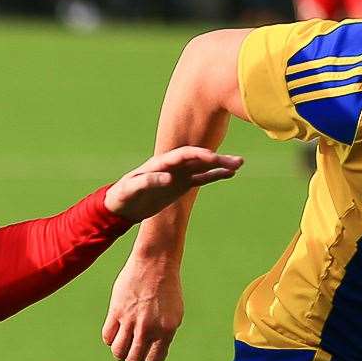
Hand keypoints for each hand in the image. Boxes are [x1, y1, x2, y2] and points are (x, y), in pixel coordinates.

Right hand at [102, 255, 183, 360]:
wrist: (155, 262)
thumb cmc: (166, 287)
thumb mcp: (174, 314)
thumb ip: (163, 334)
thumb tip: (150, 351)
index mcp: (166, 330)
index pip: (154, 360)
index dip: (149, 359)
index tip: (147, 351)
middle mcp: (148, 328)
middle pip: (134, 360)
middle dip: (133, 360)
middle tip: (133, 351)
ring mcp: (131, 320)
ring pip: (119, 352)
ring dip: (120, 353)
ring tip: (123, 344)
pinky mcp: (116, 311)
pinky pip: (108, 336)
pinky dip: (110, 339)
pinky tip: (115, 332)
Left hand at [103, 146, 241, 221]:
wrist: (122, 206)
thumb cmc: (123, 195)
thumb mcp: (132, 189)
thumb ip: (149, 181)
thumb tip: (168, 178)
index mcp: (160, 162)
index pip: (183, 155)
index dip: (199, 155)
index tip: (213, 158)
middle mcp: (172, 165)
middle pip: (198, 158)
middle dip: (217, 159)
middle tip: (237, 161)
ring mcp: (178, 174)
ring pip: (203, 167)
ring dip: (220, 165)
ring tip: (239, 164)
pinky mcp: (181, 185)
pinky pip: (201, 178)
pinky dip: (215, 175)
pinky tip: (229, 174)